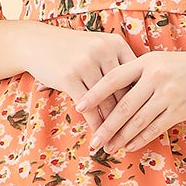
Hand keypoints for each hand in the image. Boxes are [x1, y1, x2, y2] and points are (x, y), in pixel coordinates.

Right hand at [18, 21, 145, 138]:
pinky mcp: (69, 77)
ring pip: (106, 102)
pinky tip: (98, 137)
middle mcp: (104, 51)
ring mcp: (86, 64)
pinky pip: (88, 108)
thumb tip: (141, 92)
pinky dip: (95, 125)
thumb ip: (118, 65)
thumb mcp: (98, 48)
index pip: (135, 78)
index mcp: (116, 44)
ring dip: (112, 127)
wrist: (36, 42)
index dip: (142, 101)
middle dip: (129, 119)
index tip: (148, 119)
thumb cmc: (72, 49)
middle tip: (135, 138)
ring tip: (117, 143)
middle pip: (123, 92)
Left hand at [78, 47, 185, 155]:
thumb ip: (141, 75)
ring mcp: (168, 94)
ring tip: (108, 148)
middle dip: (105, 126)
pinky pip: (154, 128)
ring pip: (137, 121)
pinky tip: (129, 147)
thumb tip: (115, 96)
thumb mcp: (163, 62)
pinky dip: (139, 139)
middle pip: (123, 106)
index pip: (113, 79)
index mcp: (147, 61)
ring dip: (120, 138)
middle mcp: (156, 77)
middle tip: (93, 141)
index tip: (79, 106)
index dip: (95, 94)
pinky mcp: (180, 110)